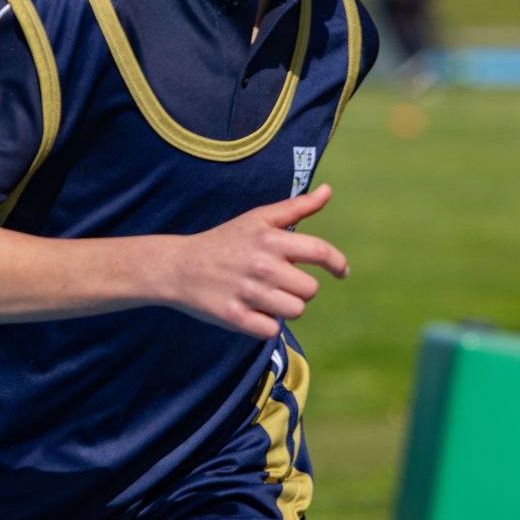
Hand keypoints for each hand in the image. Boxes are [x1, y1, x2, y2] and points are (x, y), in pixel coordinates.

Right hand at [173, 183, 348, 338]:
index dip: (337, 264)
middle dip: (300, 288)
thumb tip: (328, 191)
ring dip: (284, 307)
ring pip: (295, 311)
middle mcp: (262, 266)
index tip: (342, 272)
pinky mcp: (235, 317)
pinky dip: (266, 324)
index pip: (320, 252)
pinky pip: (272, 329)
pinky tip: (252, 311)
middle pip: (310, 289)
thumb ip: (296, 207)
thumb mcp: (258, 219)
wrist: (178, 266)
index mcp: (270, 240)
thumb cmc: (225, 241)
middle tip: (278, 282)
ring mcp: (249, 293)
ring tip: (265, 296)